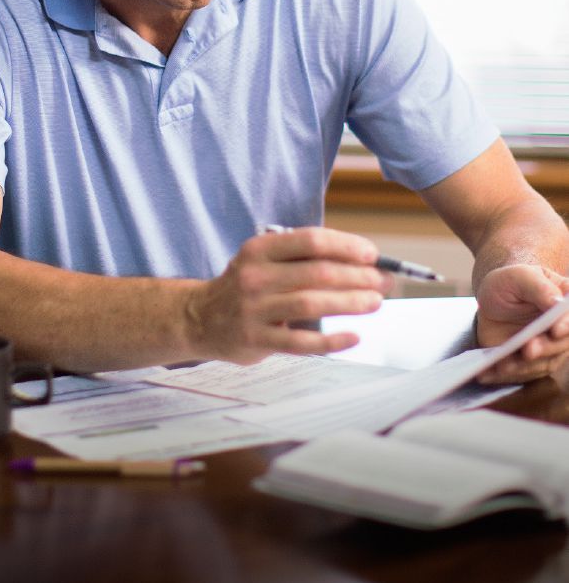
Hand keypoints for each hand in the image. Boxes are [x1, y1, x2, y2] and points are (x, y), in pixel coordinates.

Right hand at [186, 226, 392, 363]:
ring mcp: (254, 309)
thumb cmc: (245, 287)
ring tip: (374, 302)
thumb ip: (301, 258)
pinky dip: (331, 340)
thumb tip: (360, 262)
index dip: (345, 246)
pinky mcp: (256, 339)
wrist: (200, 318)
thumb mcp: (262, 261)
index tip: (371, 254)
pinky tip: (353, 337)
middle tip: (383, 281)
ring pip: (312, 303)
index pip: (310, 241)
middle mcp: (254, 276)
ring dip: (350, 302)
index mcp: (258, 250)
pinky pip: (301, 341)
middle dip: (357, 276)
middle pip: (316, 272)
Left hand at [475, 264, 568, 383]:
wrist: (494, 297)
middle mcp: (562, 332)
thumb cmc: (511, 282)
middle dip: (544, 349)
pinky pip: (518, 373)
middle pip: (560, 345)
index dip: (566, 326)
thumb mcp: (520, 277)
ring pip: (541, 364)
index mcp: (567, 307)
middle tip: (528, 350)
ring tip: (503, 365)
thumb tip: (557, 302)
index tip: (556, 330)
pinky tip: (486, 374)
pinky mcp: (528, 363)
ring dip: (523, 367)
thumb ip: (539, 288)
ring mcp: (547, 350)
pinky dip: (502, 375)